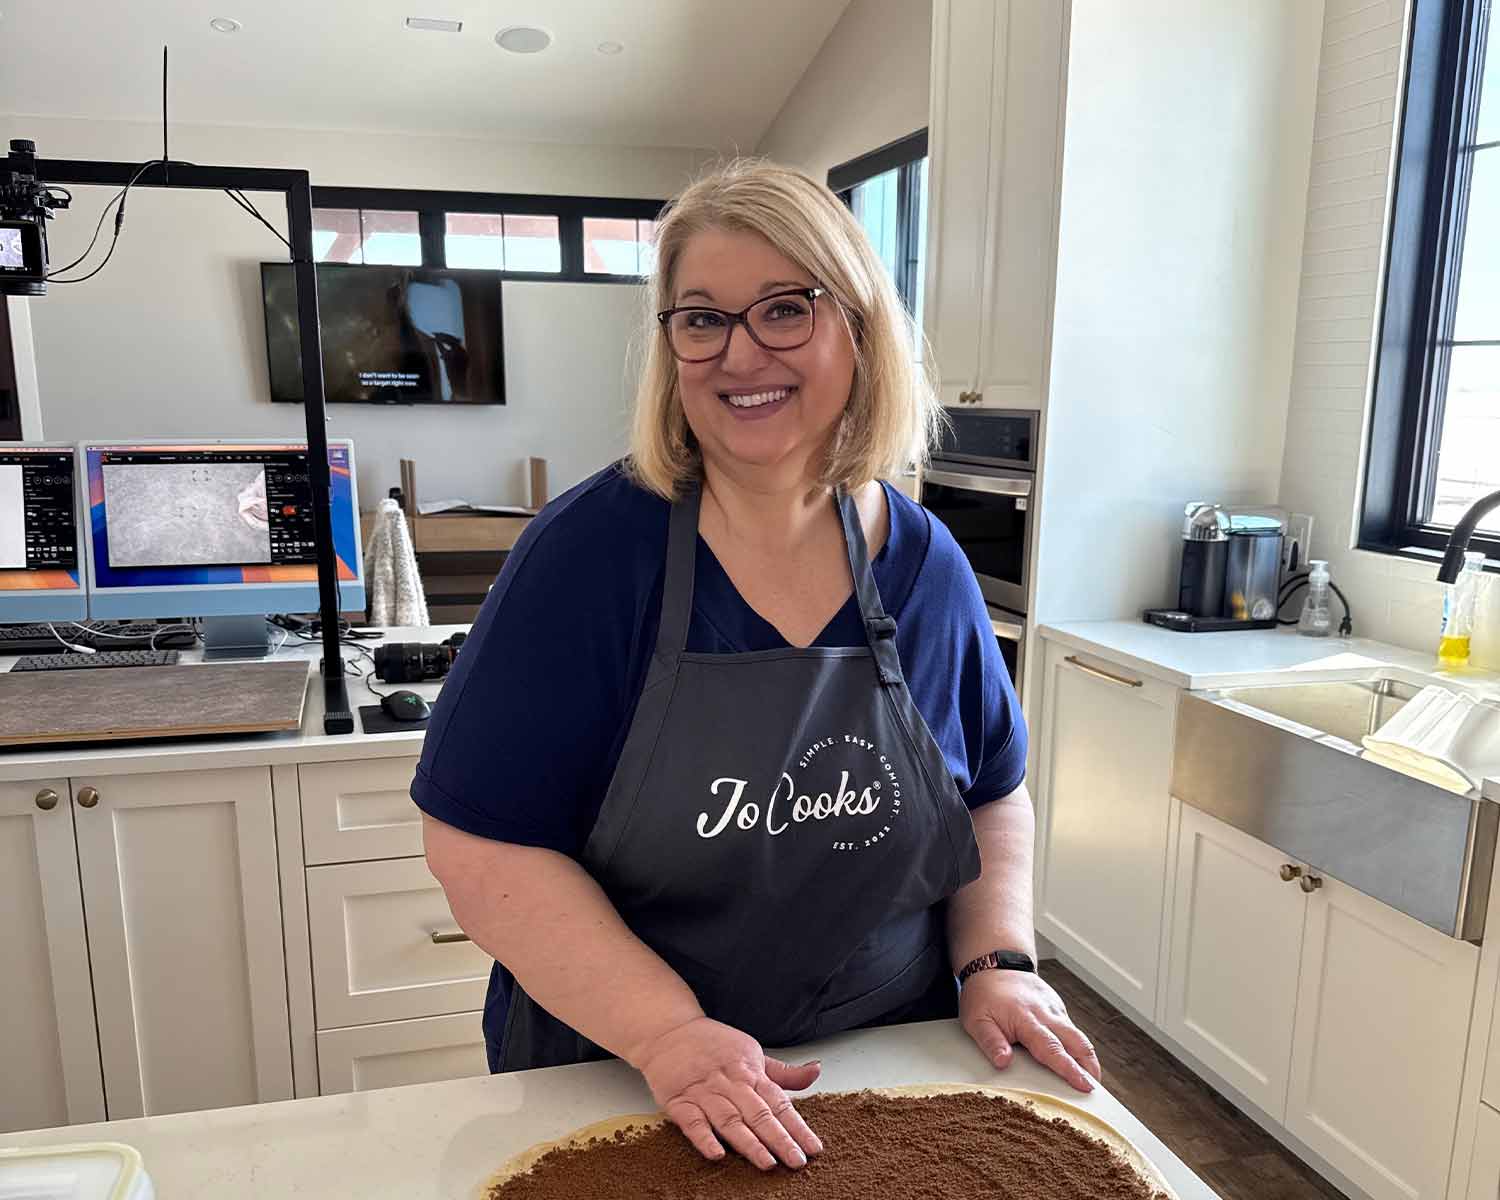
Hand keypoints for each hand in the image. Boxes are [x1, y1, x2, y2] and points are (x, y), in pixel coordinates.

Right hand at [630, 1016, 823, 1169]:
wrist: (668, 1030)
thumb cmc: (713, 1045)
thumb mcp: (752, 1053)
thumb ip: (782, 1072)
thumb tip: (816, 1071)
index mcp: (750, 1072)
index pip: (779, 1102)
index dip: (797, 1126)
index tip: (813, 1147)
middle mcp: (730, 1083)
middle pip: (758, 1114)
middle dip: (779, 1139)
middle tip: (797, 1161)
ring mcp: (704, 1092)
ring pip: (729, 1120)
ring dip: (748, 1142)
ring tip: (767, 1162)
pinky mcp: (678, 1101)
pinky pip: (692, 1121)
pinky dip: (704, 1138)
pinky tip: (717, 1153)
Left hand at [959, 968, 1101, 1091]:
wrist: (993, 964)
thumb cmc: (984, 994)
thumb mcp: (976, 1019)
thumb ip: (990, 1041)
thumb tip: (1003, 1062)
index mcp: (1026, 1019)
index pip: (1051, 1048)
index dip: (1069, 1069)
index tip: (1084, 1085)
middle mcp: (1046, 1013)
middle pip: (1076, 1042)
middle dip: (1090, 1066)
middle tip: (1096, 1089)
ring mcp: (1054, 1009)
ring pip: (1078, 1035)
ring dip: (1087, 1057)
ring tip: (1092, 1079)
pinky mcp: (1057, 1007)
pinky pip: (1071, 1028)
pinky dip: (1078, 1045)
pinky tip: (1079, 1060)